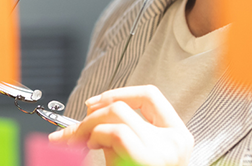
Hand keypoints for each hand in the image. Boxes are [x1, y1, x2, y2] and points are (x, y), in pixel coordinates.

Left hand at [49, 85, 193, 165]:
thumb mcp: (131, 154)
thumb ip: (119, 133)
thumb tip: (85, 117)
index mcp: (177, 136)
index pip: (151, 95)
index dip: (119, 93)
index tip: (93, 104)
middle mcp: (175, 142)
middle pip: (125, 106)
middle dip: (92, 114)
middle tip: (74, 130)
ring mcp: (163, 151)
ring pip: (116, 113)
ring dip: (89, 125)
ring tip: (81, 142)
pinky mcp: (147, 159)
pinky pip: (115, 132)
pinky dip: (96, 135)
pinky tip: (91, 147)